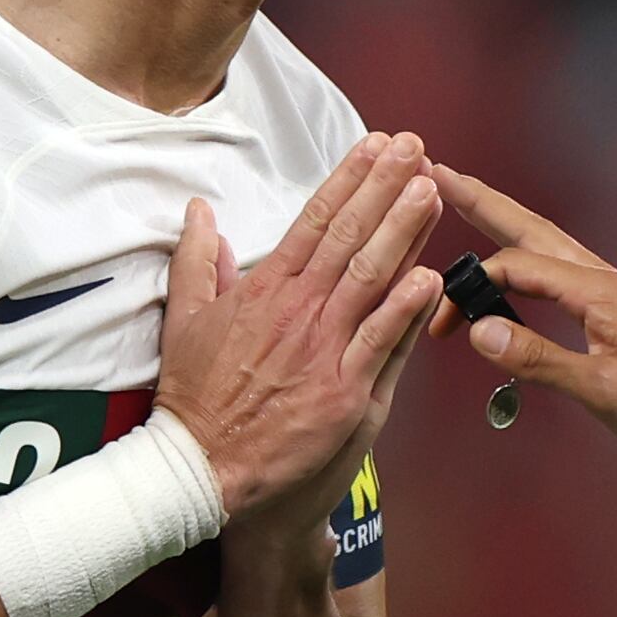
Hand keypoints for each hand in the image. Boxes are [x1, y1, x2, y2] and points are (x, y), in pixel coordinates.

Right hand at [161, 133, 444, 524]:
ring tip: (431, 192)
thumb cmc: (195, 400)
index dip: (350, 179)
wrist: (202, 471)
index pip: (314, 221)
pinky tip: (432, 278)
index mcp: (264, 291)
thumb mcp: (184, 321)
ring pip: (371, 280)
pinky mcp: (343, 393)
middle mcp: (297, 312)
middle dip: (385, 189)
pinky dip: (407, 310)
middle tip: (415, 149)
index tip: (377, 145)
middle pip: (349, 238)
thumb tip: (200, 212)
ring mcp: (323, 352)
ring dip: (404, 233)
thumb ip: (197, 261)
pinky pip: (382, 344)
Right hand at [426, 167, 616, 479]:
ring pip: (548, 248)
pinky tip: (521, 274)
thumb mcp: (600, 389)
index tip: (442, 320)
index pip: (516, 268)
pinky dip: (529, 264)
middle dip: (485, 203)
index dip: (472, 288)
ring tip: (472, 207)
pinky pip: (560, 276)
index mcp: (597, 291)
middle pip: (532, 230)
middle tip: (443, 174)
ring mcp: (612, 294)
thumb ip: (538, 359)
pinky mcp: (616, 315)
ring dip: (506, 227)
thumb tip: (480, 332)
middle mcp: (603, 280)